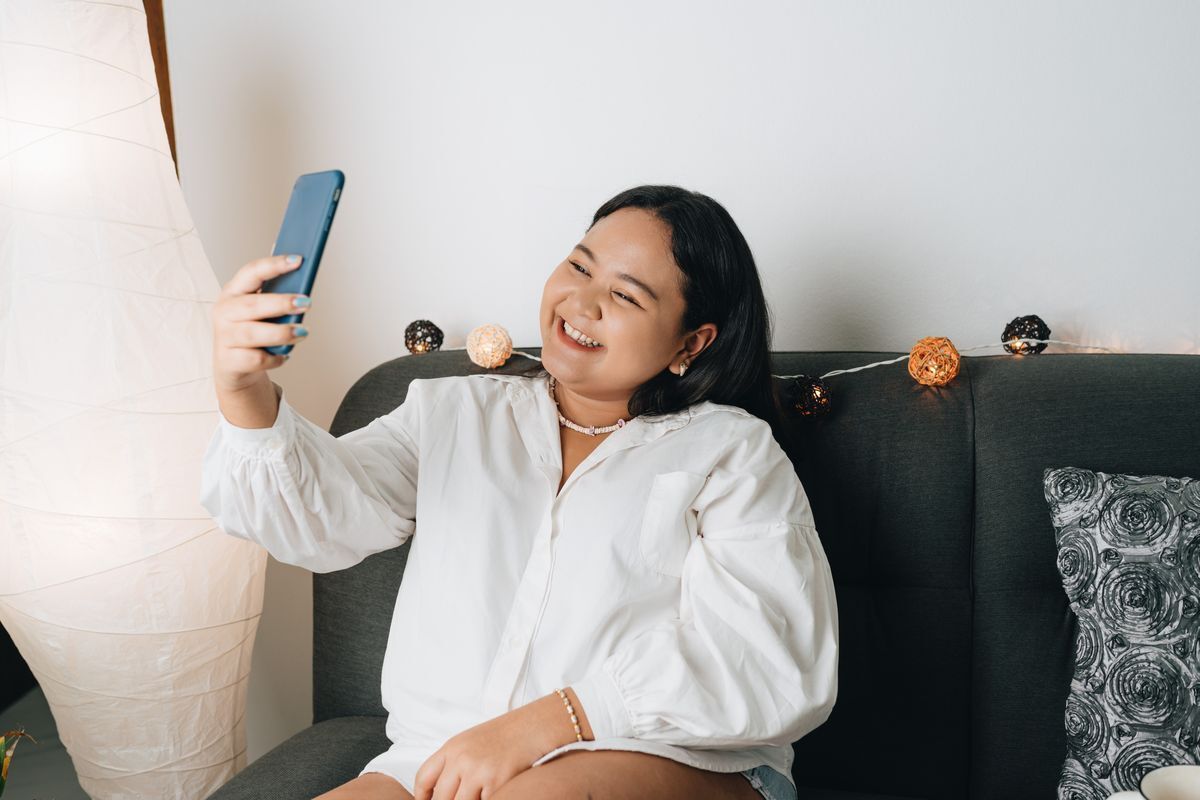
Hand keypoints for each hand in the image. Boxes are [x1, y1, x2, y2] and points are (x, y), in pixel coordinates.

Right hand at [211, 254, 310, 393]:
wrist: (234, 366)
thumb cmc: (253, 330)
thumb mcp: (261, 310)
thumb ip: (276, 295)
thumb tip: (302, 282)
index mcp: (233, 292)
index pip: (251, 272)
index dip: (274, 265)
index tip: (298, 260)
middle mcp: (224, 311)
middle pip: (252, 305)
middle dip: (281, 302)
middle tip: (307, 302)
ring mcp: (224, 336)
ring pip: (253, 333)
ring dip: (282, 332)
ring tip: (303, 332)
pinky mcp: (229, 361)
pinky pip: (256, 359)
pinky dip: (275, 358)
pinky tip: (285, 355)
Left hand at [413, 692, 581, 799]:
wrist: (536, 726)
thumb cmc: (508, 734)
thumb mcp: (473, 742)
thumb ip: (455, 763)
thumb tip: (443, 791)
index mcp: (452, 747)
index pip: (424, 778)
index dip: (422, 797)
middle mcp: (461, 760)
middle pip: (441, 798)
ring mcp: (478, 773)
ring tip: (478, 795)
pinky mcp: (497, 784)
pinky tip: (494, 793)